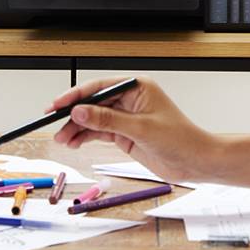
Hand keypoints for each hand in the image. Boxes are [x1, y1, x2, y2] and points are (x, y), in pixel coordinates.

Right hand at [49, 76, 213, 182]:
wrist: (195, 161)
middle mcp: (129, 99)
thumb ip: (108, 120)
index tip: (59, 104)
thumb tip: (81, 111)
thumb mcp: (141, 128)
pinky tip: (74, 142)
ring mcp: (126, 117)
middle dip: (73, 114)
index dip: (76, 95)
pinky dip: (86, 137)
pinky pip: (99, 132)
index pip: (100, 87)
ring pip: (94, 119)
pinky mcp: (125, 133)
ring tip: (62, 139)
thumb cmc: (180, 138)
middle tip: (53, 123)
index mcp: (136, 87)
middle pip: (93, 103)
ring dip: (77, 128)